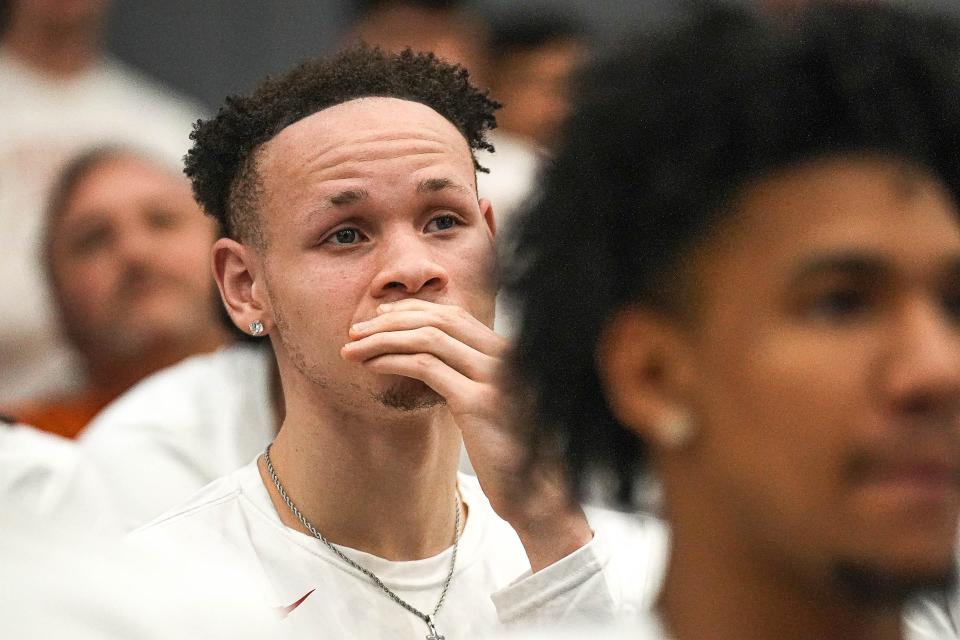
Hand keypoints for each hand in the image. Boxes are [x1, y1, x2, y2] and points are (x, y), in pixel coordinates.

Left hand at [341, 299, 591, 570]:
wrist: (541, 496)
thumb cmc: (512, 455)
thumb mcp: (494, 407)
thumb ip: (472, 378)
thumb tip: (431, 361)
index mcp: (509, 354)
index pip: (455, 315)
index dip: (414, 310)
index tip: (381, 316)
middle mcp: (505, 357)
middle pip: (439, 319)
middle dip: (392, 319)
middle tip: (357, 328)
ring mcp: (493, 378)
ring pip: (428, 338)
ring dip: (383, 339)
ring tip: (353, 348)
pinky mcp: (478, 403)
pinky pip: (426, 368)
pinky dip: (393, 361)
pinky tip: (372, 367)